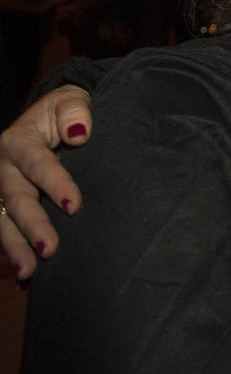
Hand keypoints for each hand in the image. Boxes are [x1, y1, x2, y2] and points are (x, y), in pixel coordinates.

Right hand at [0, 86, 90, 278]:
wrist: (52, 116)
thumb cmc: (66, 111)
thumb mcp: (71, 100)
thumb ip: (75, 111)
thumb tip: (79, 133)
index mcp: (19, 140)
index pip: (37, 164)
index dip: (55, 183)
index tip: (74, 204)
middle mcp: (3, 166)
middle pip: (17, 198)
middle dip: (32, 225)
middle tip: (50, 248)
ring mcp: (1, 187)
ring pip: (3, 219)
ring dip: (16, 246)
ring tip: (30, 270)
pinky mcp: (4, 203)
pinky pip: (4, 228)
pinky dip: (13, 250)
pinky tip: (25, 273)